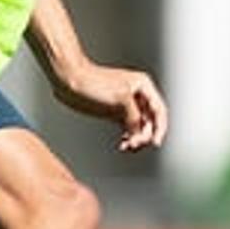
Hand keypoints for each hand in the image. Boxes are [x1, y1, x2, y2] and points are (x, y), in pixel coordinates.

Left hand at [53, 65, 168, 152]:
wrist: (69, 81)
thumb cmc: (93, 83)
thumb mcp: (120, 100)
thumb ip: (134, 118)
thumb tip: (140, 134)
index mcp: (143, 86)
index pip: (159, 110)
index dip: (160, 128)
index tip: (155, 142)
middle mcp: (137, 95)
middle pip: (150, 121)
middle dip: (145, 135)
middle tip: (136, 144)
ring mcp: (126, 105)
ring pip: (139, 126)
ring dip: (136, 138)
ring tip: (128, 146)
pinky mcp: (114, 112)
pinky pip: (127, 128)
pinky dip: (127, 138)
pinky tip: (123, 145)